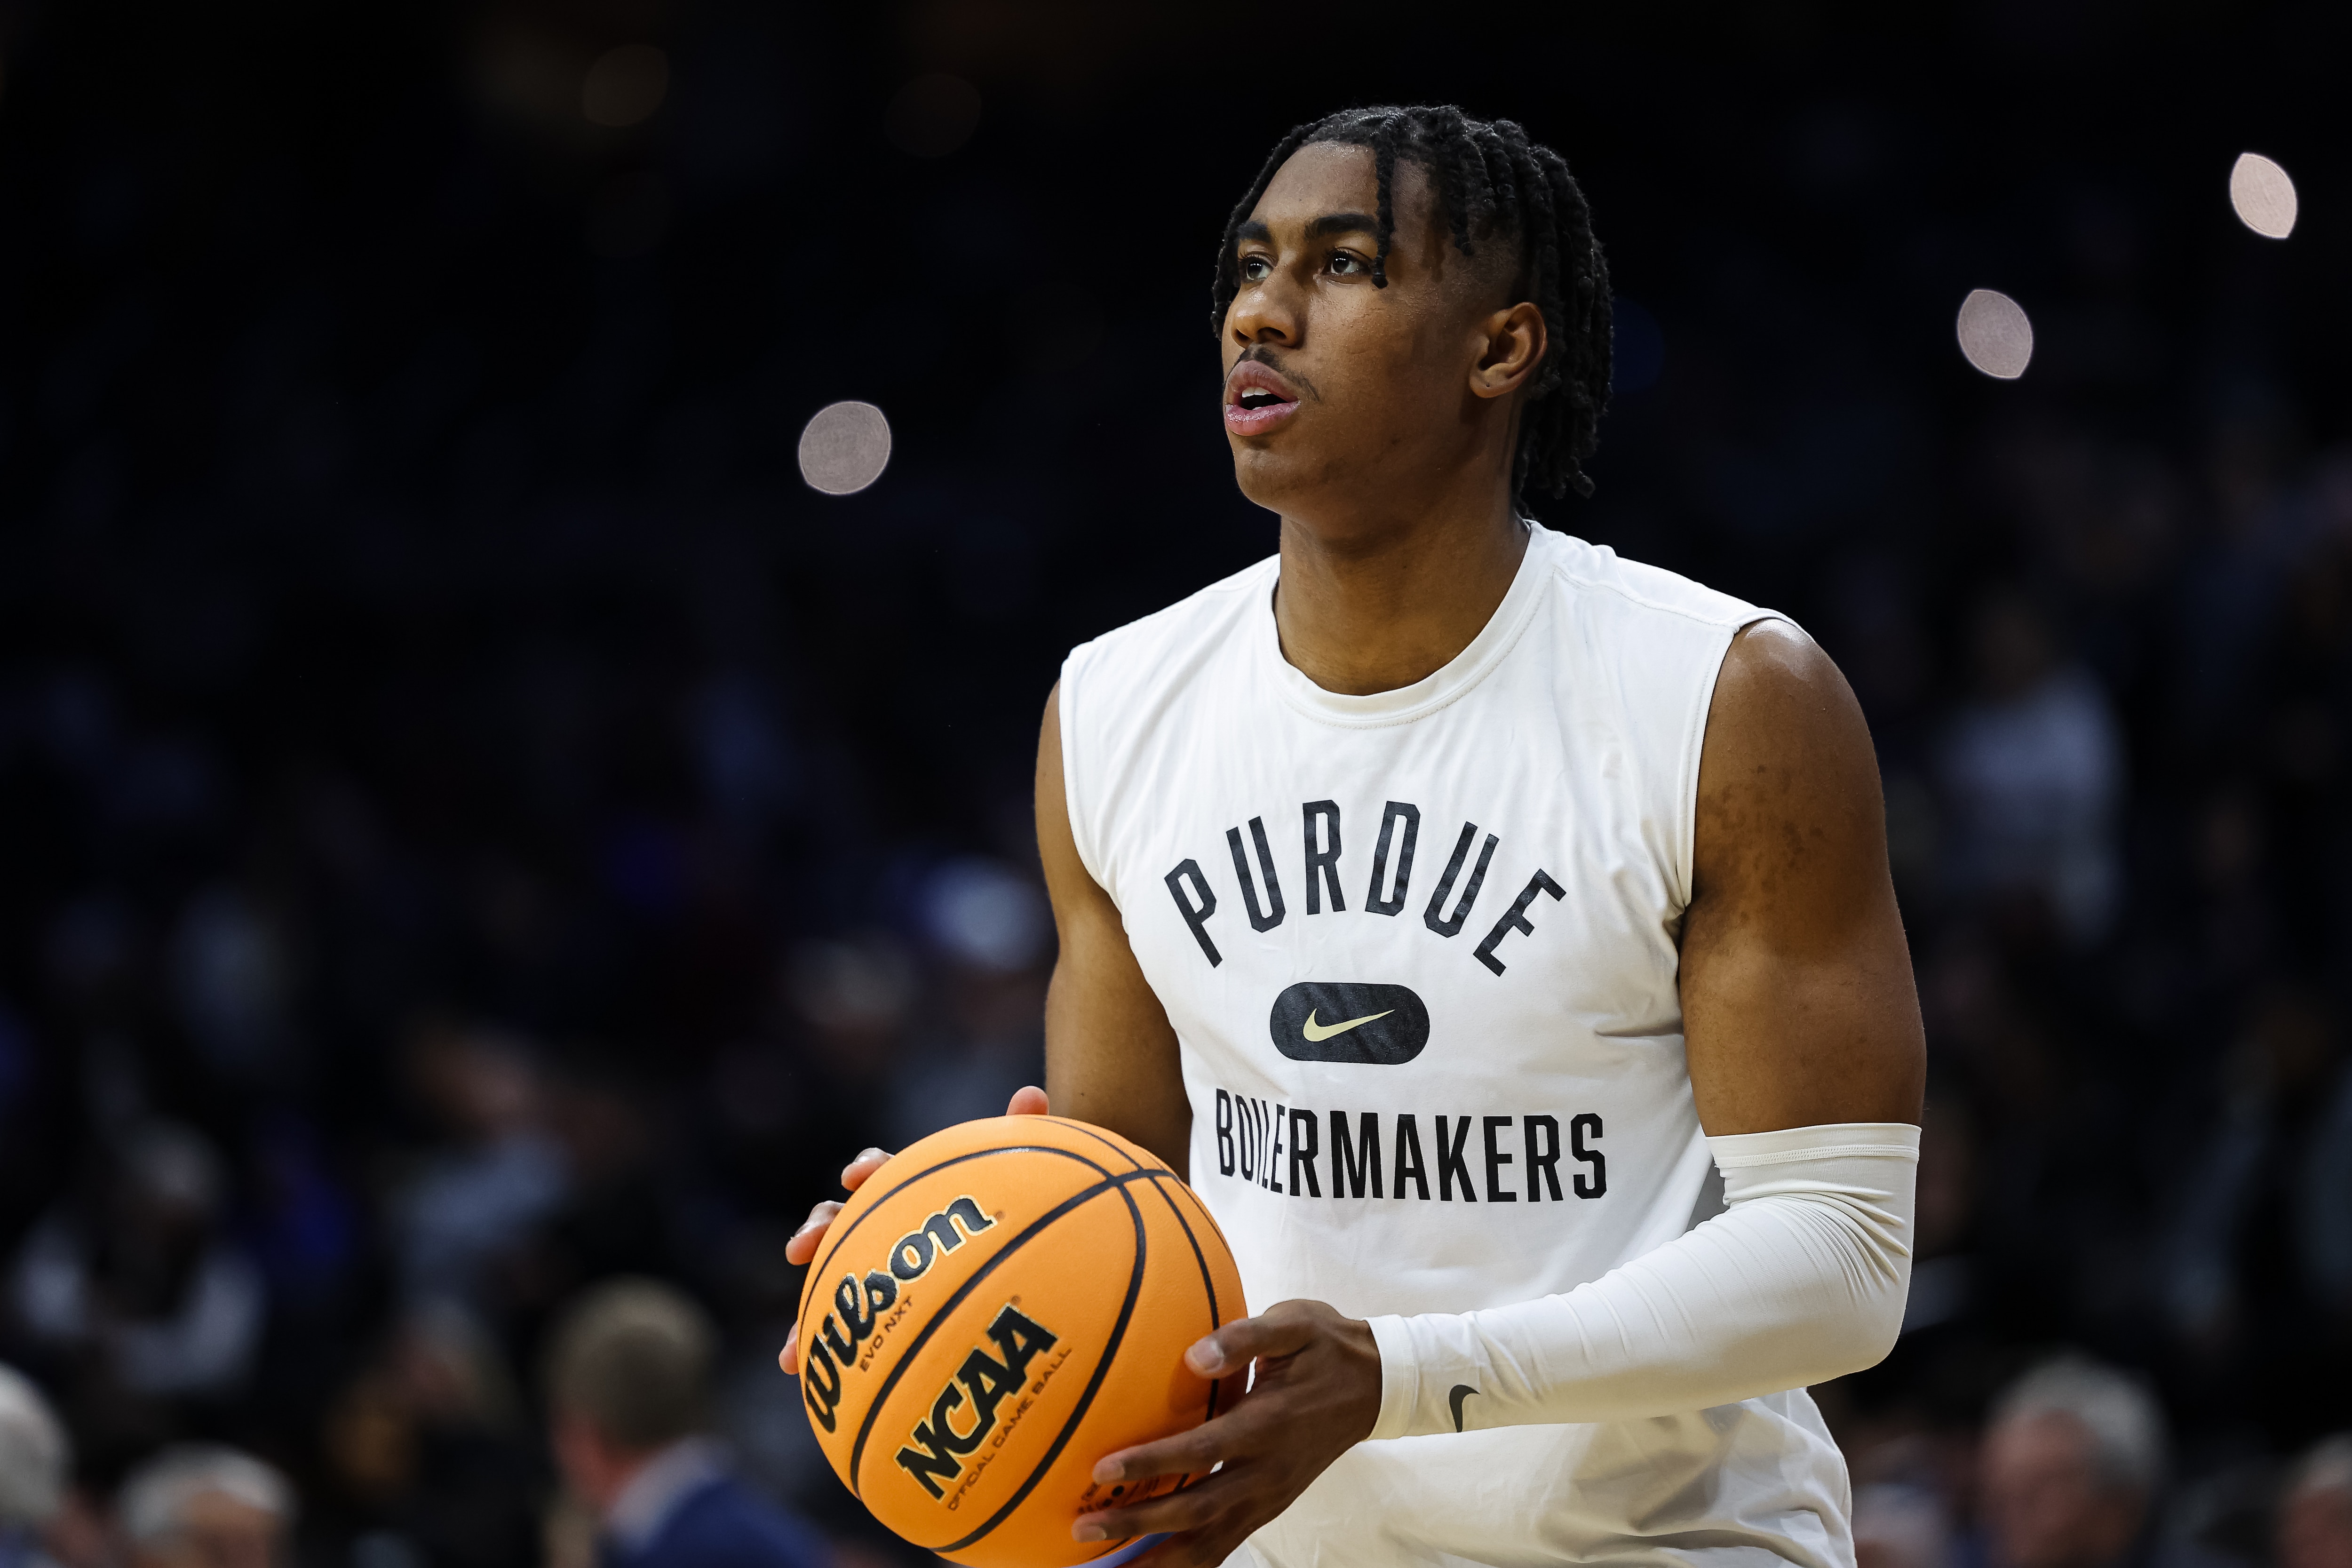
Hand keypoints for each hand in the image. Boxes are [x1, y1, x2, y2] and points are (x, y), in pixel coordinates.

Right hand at [778, 1085, 1048, 1373]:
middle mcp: (883, 1228)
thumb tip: (1032, 1092)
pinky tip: (794, 1369)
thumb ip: (1023, 1136)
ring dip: (804, 1304)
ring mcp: (874, 1273)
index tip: (859, 1176)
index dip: (868, 1169)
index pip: (882, 1169)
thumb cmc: (1013, 1214)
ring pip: (830, 1281)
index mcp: (910, 1190)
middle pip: (839, 1222)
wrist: (1015, 1262)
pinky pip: (840, 1332)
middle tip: (799, 1248)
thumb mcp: (1021, 1177)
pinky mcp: (874, 1317)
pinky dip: (812, 1347)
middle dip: (817, 1230)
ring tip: (792, 1339)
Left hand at [1071, 1299, 1380, 1565]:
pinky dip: (1190, 1563)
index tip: (1102, 1470)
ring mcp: (1270, 1496)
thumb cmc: (1327, 1346)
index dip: (1151, 1464)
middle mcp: (1267, 1471)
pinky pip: (1226, 1544)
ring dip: (1159, 1560)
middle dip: (1137, 1524)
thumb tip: (1196, 1352)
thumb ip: (1246, 1336)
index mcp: (1267, 1424)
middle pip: (1196, 1510)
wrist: (1378, 1385)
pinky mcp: (1271, 1507)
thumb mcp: (1294, 1323)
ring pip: (1211, 1543)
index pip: (1200, 1450)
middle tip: (1083, 1527)